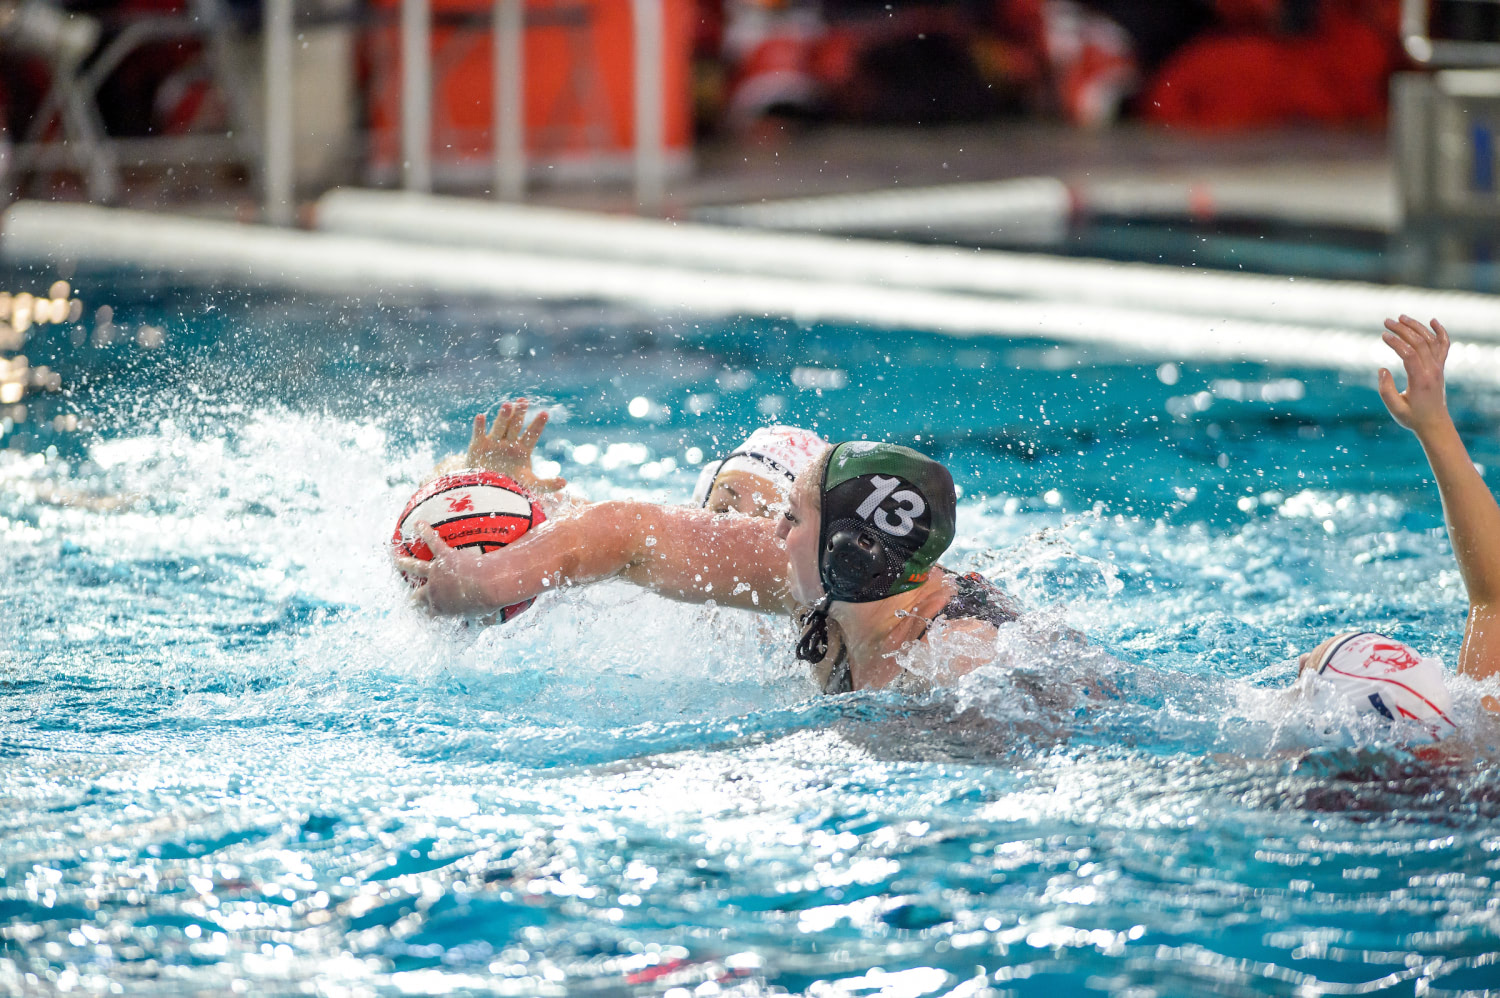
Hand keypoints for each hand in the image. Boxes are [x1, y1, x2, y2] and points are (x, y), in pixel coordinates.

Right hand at [395, 523, 496, 614]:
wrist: (488, 586)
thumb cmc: (489, 603)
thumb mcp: (484, 617)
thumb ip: (481, 621)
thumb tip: (486, 624)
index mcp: (442, 609)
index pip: (431, 612)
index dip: (430, 612)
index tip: (429, 613)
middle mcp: (434, 591)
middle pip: (418, 596)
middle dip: (414, 598)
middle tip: (409, 600)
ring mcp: (436, 573)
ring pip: (415, 567)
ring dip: (404, 563)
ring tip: (396, 560)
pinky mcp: (444, 556)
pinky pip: (432, 541)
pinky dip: (424, 531)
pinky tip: (418, 524)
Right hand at [467, 398, 566, 492]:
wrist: (487, 491)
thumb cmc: (510, 486)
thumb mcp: (530, 485)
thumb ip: (547, 484)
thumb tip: (565, 482)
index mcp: (522, 449)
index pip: (532, 434)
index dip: (538, 424)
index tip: (545, 413)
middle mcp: (508, 442)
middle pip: (515, 425)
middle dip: (520, 414)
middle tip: (524, 401)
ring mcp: (493, 443)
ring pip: (500, 427)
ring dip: (503, 416)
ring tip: (508, 405)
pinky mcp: (478, 446)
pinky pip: (479, 434)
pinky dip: (479, 426)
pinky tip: (480, 416)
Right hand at [1377, 315, 1451, 434]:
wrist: (1434, 423)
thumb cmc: (1412, 417)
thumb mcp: (1395, 408)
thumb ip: (1386, 390)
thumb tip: (1382, 369)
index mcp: (1421, 380)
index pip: (1409, 354)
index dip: (1396, 342)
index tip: (1382, 335)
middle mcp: (1432, 370)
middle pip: (1419, 342)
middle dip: (1402, 329)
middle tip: (1386, 321)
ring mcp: (1438, 368)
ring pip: (1430, 340)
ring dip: (1416, 327)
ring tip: (1401, 318)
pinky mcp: (1440, 367)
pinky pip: (1443, 345)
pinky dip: (1440, 332)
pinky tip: (1433, 321)